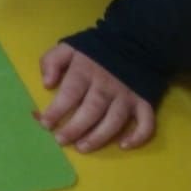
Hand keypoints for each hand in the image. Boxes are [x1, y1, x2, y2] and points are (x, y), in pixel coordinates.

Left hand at [37, 43, 156, 151]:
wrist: (134, 43)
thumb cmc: (94, 51)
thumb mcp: (68, 48)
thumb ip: (52, 61)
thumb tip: (47, 83)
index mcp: (85, 71)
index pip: (69, 93)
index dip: (56, 110)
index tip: (45, 123)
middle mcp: (107, 85)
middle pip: (91, 110)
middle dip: (75, 128)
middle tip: (61, 141)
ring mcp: (127, 95)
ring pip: (114, 120)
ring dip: (99, 136)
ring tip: (82, 147)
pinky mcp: (144, 101)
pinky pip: (146, 122)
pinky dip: (137, 136)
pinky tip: (123, 146)